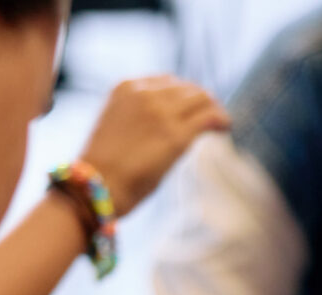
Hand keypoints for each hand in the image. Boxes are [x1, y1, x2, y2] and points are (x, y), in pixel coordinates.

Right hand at [79, 76, 229, 216]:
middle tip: (213, 116)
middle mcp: (144, 93)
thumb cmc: (102, 167)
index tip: (194, 107)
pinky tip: (226, 128)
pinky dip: (222, 120)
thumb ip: (139, 117)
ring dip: (215, 109)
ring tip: (222, 123)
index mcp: (125, 88)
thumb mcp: (117, 127)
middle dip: (203, 101)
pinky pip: (209, 117)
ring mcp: (161, 113)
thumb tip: (168, 126)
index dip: (185, 93)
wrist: (95, 186)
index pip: (166, 81)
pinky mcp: (176, 135)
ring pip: (202, 99)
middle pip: (187, 88)